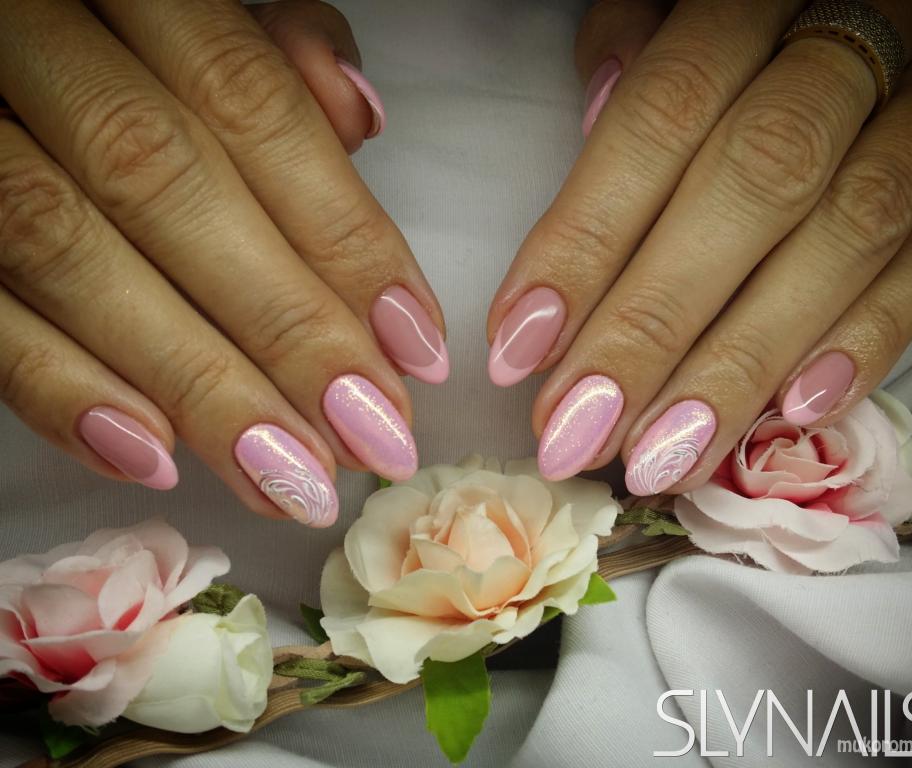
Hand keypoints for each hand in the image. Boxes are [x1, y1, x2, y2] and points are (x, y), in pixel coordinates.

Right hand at [0, 1, 448, 526]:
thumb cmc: (109, 45)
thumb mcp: (189, 19)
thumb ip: (272, 60)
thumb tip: (357, 109)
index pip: (252, 107)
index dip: (342, 233)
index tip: (415, 347)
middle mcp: (35, 46)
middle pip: (170, 189)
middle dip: (286, 328)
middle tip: (371, 438)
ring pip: (71, 253)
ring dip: (195, 383)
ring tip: (291, 478)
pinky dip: (58, 388)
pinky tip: (153, 457)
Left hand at [488, 0, 911, 492]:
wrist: (895, 4)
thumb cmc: (765, 20)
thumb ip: (639, 48)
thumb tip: (593, 119)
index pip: (663, 117)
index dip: (586, 238)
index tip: (519, 347)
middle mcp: (856, 49)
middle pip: (750, 191)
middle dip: (653, 326)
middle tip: (578, 431)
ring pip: (845, 240)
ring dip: (743, 364)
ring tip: (660, 456)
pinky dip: (864, 343)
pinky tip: (786, 416)